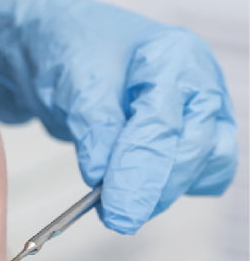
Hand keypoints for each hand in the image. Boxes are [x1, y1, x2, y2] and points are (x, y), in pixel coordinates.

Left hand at [0, 0, 236, 233]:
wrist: (58, 44)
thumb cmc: (69, 47)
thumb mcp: (74, 81)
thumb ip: (94, 127)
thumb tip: (102, 176)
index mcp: (175, 57)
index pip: (163, 126)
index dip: (140, 173)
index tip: (118, 210)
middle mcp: (197, 84)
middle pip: (195, 151)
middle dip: (155, 187)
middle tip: (117, 216)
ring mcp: (198, 111)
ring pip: (203, 168)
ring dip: (164, 191)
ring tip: (118, 201)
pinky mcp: (188, 136)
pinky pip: (196, 175)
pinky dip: (168, 188)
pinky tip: (133, 189)